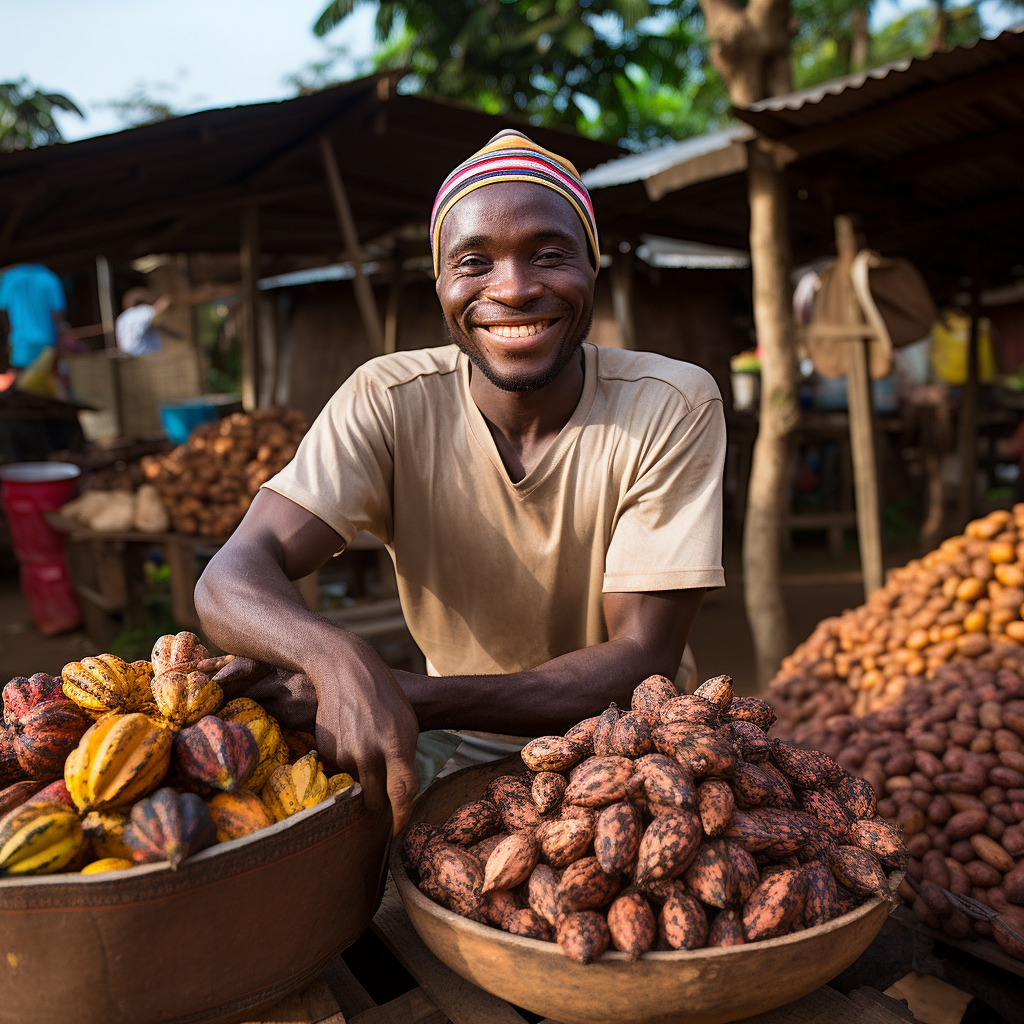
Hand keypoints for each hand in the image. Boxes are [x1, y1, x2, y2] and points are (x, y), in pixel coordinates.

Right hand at [308, 637, 419, 834]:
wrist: (345, 671)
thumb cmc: (386, 697)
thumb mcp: (407, 723)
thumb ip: (405, 758)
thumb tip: (402, 794)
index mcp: (396, 744)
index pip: (402, 793)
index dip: (402, 816)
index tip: (400, 828)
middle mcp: (369, 753)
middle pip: (375, 801)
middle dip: (381, 804)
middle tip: (385, 794)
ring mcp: (345, 754)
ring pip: (357, 787)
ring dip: (363, 781)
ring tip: (366, 751)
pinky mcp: (326, 753)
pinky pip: (339, 773)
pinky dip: (346, 767)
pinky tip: (351, 741)